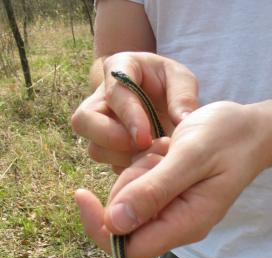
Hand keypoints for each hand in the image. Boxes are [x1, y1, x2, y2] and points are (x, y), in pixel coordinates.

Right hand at [71, 51, 197, 172]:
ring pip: (94, 148)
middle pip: (83, 121)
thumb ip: (183, 96)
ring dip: (121, 157)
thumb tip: (181, 120)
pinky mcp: (108, 149)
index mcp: (118, 68)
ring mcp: (99, 127)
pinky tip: (150, 164)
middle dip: (109, 138)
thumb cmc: (171, 85)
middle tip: (140, 146)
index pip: (114, 92)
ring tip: (151, 155)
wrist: (166, 102)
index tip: (144, 138)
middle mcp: (100, 98)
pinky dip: (130, 169)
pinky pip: (110, 165)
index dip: (128, 116)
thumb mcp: (182, 80)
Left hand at [75, 101, 268, 257]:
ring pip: (127, 200)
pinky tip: (168, 151)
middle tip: (158, 156)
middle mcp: (176, 226)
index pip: (128, 251)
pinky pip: (138, 185)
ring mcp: (172, 212)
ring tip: (168, 151)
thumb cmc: (227, 139)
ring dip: (138, 170)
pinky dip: (145, 165)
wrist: (250, 131)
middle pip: (123, 222)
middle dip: (127, 185)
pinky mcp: (168, 197)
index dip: (99, 228)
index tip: (83, 194)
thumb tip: (116, 223)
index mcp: (184, 225)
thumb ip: (155, 191)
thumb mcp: (191, 156)